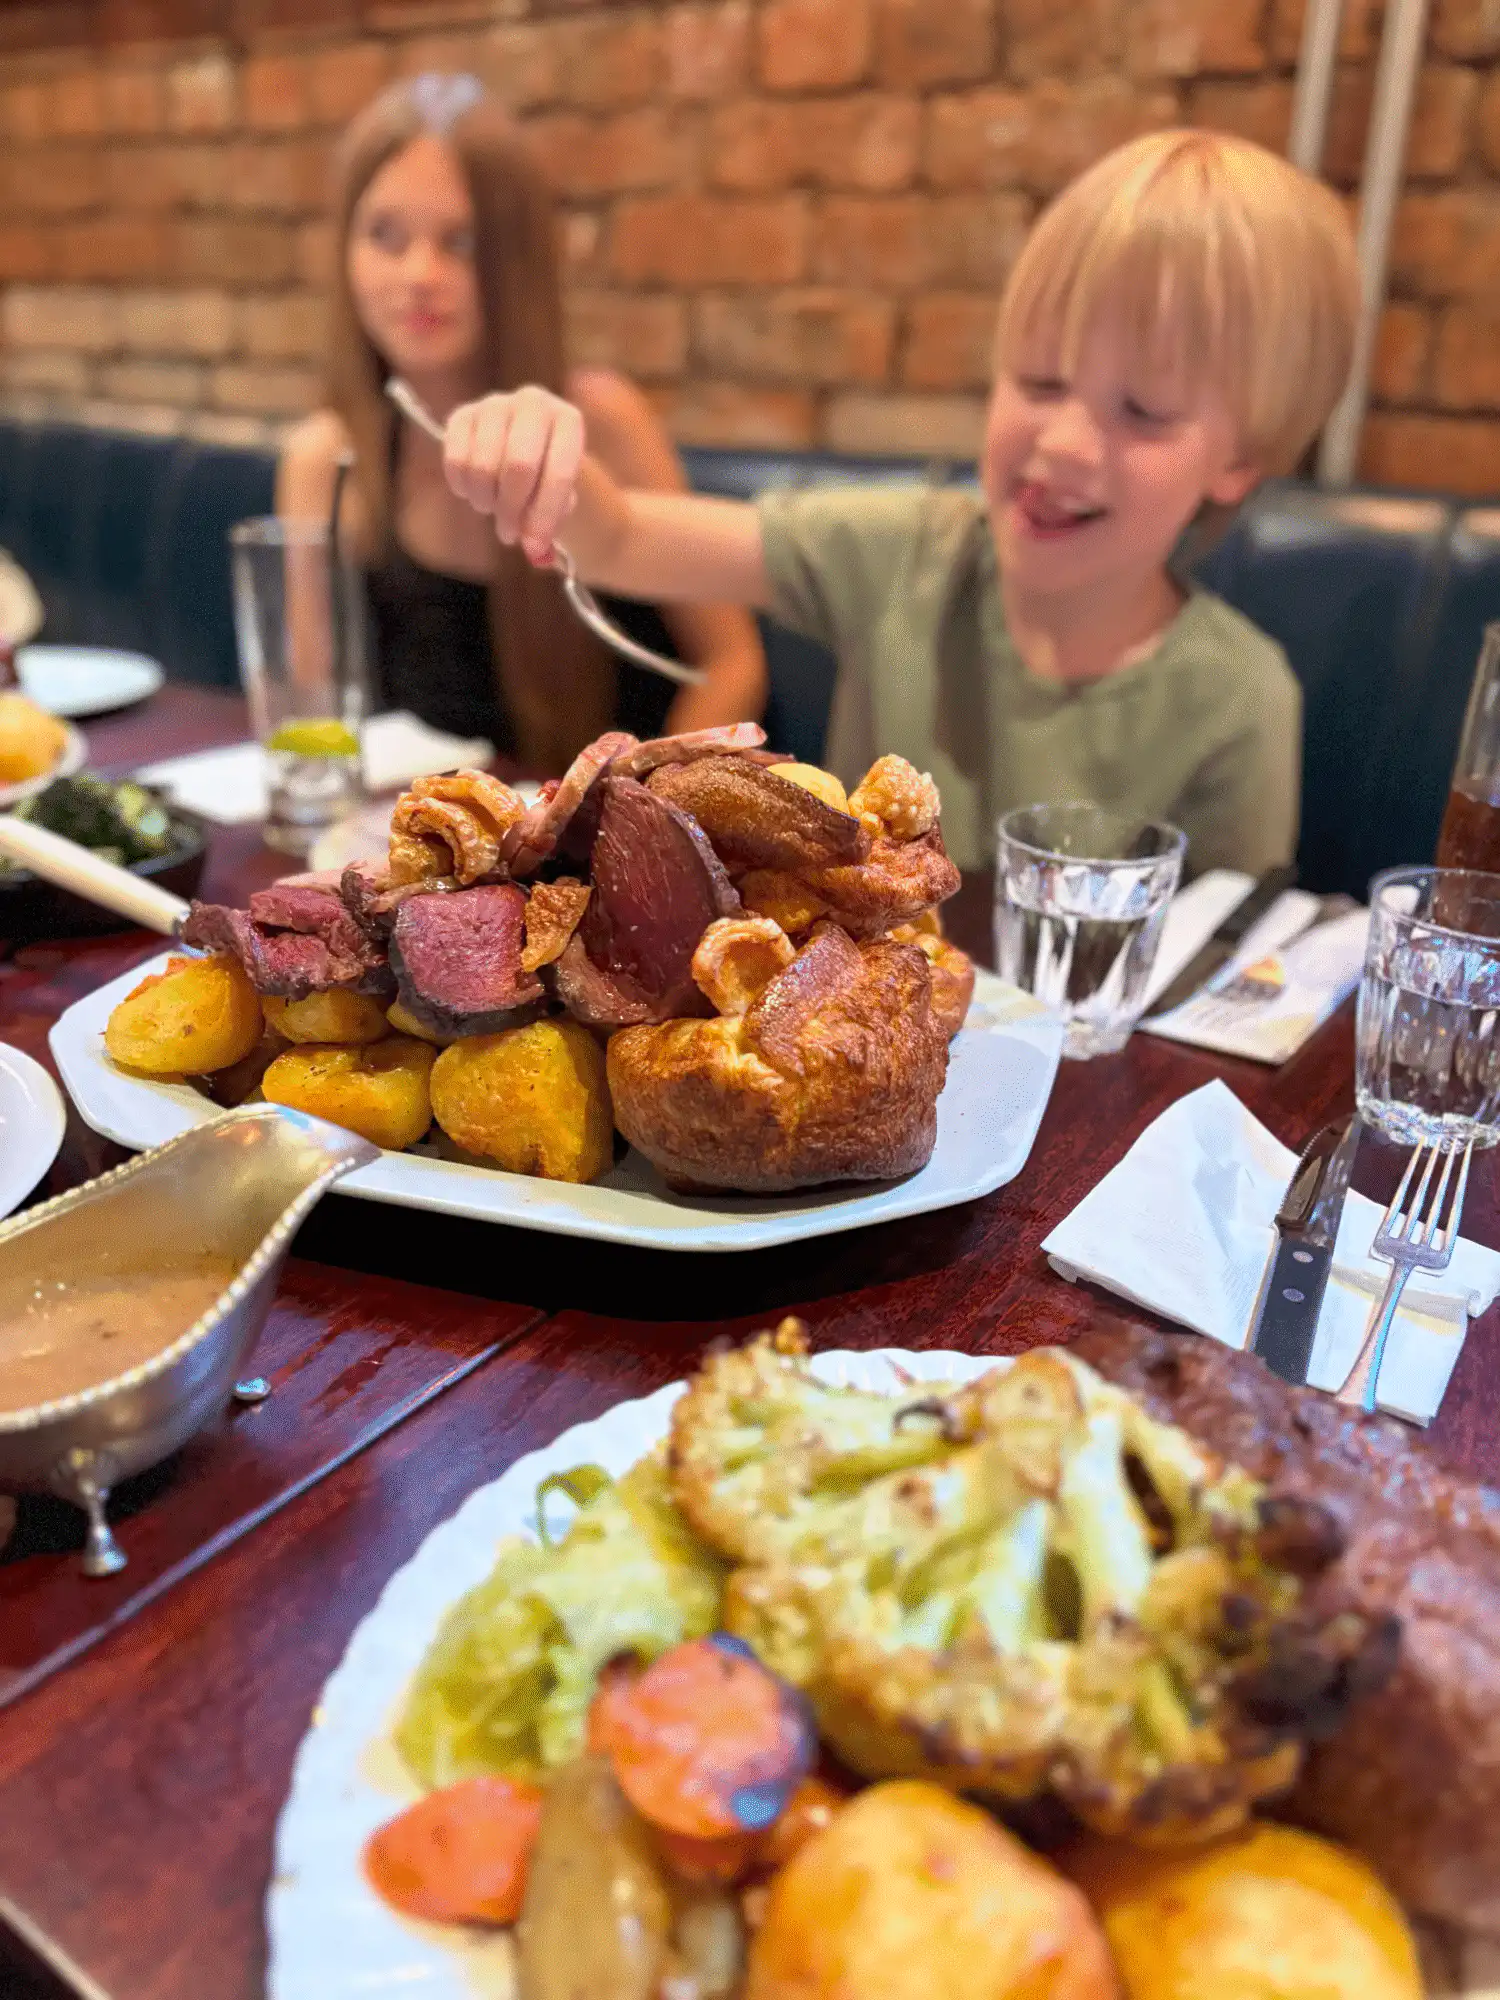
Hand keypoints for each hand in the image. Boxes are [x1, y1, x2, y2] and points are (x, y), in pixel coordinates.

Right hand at [442, 387, 583, 566]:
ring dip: (487, 501)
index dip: (544, 515)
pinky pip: (455, 460)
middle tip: (509, 533)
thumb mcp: (559, 501)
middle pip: (519, 467)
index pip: (558, 473)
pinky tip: (474, 492)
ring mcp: (495, 404)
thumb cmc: (547, 479)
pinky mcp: (462, 415)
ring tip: (494, 508)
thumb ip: (550, 526)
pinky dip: (463, 488)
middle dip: (512, 510)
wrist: (525, 446)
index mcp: (568, 422)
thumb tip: (536, 553)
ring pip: (483, 466)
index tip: (534, 545)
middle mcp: (533, 402)